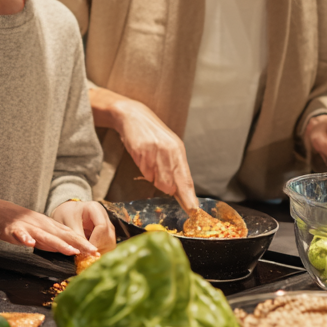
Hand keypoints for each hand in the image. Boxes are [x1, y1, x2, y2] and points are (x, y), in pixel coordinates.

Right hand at [0, 199, 94, 254]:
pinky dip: (25, 238)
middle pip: (63, 235)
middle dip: (79, 244)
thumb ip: (54, 240)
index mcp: (50, 226)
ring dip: (58, 243)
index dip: (84, 244)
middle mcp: (42, 225)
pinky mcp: (14, 229)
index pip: (71, 235)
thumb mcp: (42, 231)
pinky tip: (30, 243)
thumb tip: (71, 251)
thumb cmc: (22, 224)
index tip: (97, 253)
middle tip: (93, 252)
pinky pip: (20, 234)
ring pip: (45, 236)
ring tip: (71, 251)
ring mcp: (28, 227)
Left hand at [51, 199, 115, 252]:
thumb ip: (77, 237)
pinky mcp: (107, 233)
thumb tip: (85, 252)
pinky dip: (100, 251)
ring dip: (100, 250)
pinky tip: (90, 254)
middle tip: (87, 255)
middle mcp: (104, 216)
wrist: (67, 213)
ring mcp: (107, 225)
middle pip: (108, 235)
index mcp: (95, 209)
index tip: (87, 250)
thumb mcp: (68, 224)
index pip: (102, 226)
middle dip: (98, 247)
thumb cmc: (66, 215)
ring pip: (111, 242)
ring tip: (88, 255)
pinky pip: (108, 245)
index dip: (96, 240)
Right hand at [95, 90, 198, 214]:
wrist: (133, 116)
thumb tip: (180, 190)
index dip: (189, 198)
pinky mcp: (141, 152)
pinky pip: (144, 172)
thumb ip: (175, 167)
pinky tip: (143, 157)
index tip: (193, 210)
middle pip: (171, 185)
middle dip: (166, 187)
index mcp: (179, 151)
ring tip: (150, 162)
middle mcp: (169, 152)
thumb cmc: (153, 134)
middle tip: (159, 174)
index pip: (186, 180)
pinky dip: (143, 169)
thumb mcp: (169, 148)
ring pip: (157, 181)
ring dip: (153, 177)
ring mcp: (155, 152)